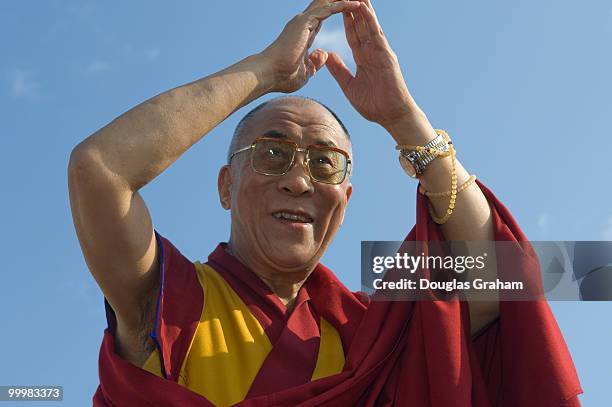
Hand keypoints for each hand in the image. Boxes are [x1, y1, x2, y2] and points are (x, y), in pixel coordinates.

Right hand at [259, 0, 361, 92]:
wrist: (268, 75)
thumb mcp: (305, 71)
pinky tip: (357, 3)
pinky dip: (343, 5)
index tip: (353, 8)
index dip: (338, 9)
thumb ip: (314, 62)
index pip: (324, 16)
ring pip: (328, 2)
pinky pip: (329, 9)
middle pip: (327, 4)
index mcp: (304, 33)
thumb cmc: (282, 77)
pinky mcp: (305, 21)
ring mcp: (303, 20)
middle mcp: (303, 23)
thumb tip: (323, 54)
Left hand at [326, 1, 425, 131]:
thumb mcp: (350, 86)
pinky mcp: (386, 55)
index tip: (338, 4)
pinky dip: (370, 20)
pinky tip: (363, 7)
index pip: (352, 33)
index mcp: (363, 58)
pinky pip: (376, 34)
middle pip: (360, 23)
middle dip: (353, 6)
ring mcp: (380, 51)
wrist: (391, 116)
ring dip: (362, 6)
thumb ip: (339, 71)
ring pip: (369, 23)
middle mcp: (372, 50)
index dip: (345, 18)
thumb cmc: (375, 105)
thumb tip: (329, 57)